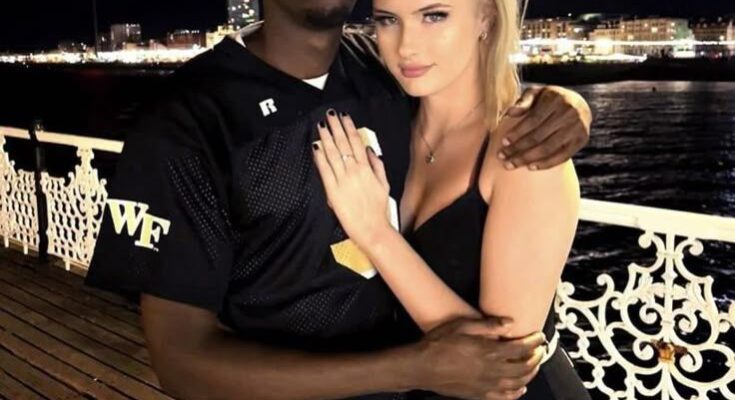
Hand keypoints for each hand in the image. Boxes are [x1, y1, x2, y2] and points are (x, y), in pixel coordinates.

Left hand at [312, 109, 392, 245]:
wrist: (372, 228)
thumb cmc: (378, 208)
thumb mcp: (384, 184)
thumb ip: (377, 166)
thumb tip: (369, 150)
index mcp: (367, 168)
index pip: (356, 142)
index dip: (349, 127)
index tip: (344, 116)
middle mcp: (354, 171)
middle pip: (343, 144)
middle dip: (336, 127)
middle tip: (329, 114)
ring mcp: (342, 180)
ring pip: (332, 154)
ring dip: (326, 138)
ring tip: (321, 125)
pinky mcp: (332, 190)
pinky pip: (325, 170)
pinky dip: (320, 158)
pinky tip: (316, 147)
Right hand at [414, 317, 545, 399]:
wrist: (422, 367)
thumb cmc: (438, 344)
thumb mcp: (461, 325)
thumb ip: (487, 325)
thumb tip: (509, 323)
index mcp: (489, 351)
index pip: (520, 348)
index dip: (533, 342)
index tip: (539, 336)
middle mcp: (491, 370)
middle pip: (524, 367)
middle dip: (536, 358)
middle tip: (540, 350)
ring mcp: (486, 384)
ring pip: (518, 383)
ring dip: (530, 374)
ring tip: (534, 366)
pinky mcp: (479, 394)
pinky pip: (504, 397)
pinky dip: (516, 393)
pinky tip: (520, 388)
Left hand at [498, 85, 591, 170]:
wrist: (578, 104)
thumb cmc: (549, 99)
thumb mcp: (537, 93)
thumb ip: (524, 102)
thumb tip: (509, 112)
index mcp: (556, 99)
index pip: (533, 120)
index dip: (517, 132)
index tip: (503, 142)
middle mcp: (569, 113)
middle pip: (539, 136)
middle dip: (518, 149)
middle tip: (502, 157)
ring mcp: (578, 127)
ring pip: (549, 148)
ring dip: (527, 159)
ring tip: (511, 164)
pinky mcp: (582, 140)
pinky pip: (562, 156)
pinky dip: (545, 163)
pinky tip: (530, 167)